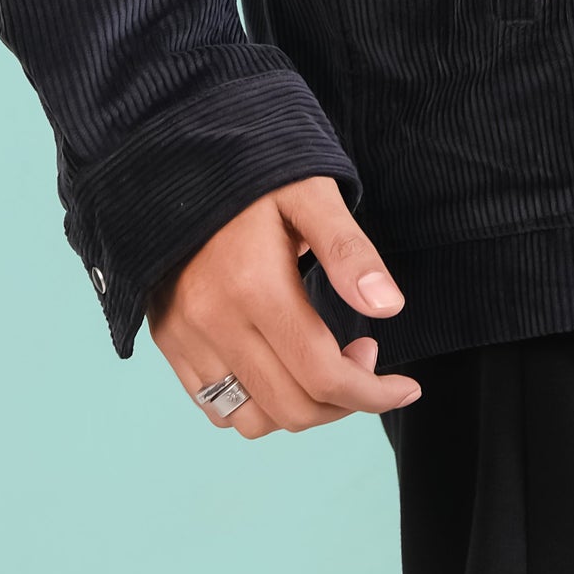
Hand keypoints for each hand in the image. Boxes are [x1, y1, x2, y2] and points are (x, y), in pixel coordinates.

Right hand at [145, 173, 422, 441]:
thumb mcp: (311, 193)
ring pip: (252, 420)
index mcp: (254, 286)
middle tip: (364, 356)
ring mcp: (185, 336)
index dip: (373, 393)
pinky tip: (280, 368)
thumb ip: (350, 251)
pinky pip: (214, 406)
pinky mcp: (168, 341)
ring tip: (323, 364)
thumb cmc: (254, 171)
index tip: (405, 386)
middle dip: (345, 401)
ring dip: (301, 408)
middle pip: (292, 407)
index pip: (322, 374)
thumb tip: (389, 307)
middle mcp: (213, 321)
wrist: (178, 154)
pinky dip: (257, 404)